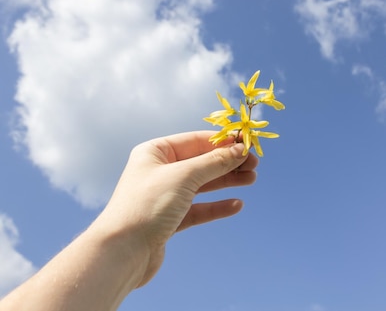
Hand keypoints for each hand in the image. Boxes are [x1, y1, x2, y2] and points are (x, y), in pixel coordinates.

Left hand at [93, 131, 257, 286]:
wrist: (122, 253)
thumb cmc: (147, 205)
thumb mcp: (185, 176)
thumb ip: (215, 162)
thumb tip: (241, 149)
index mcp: (155, 152)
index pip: (196, 140)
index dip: (223, 141)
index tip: (248, 143)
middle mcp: (159, 171)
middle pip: (202, 162)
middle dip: (229, 162)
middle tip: (255, 164)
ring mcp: (164, 196)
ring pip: (203, 185)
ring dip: (227, 181)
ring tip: (251, 179)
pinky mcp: (169, 220)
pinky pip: (198, 208)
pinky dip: (217, 206)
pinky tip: (236, 205)